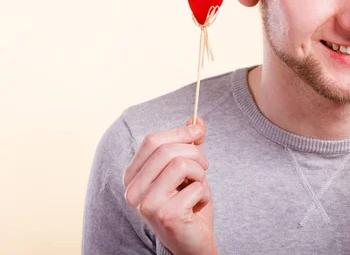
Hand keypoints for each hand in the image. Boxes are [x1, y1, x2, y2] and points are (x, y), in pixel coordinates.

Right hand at [123, 118, 216, 254]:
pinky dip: (204, 193)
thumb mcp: (188, 170)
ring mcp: (147, 204)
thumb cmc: (188, 205)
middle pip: (166, 149)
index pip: (152, 140)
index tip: (199, 131)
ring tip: (199, 186)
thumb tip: (197, 120)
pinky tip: (197, 206)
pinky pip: (195, 186)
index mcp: (133, 176)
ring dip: (200, 173)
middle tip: (204, 167)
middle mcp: (133, 191)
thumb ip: (189, 145)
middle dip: (194, 153)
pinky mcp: (166, 215)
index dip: (180, 132)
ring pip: (180, 164)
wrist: (193, 243)